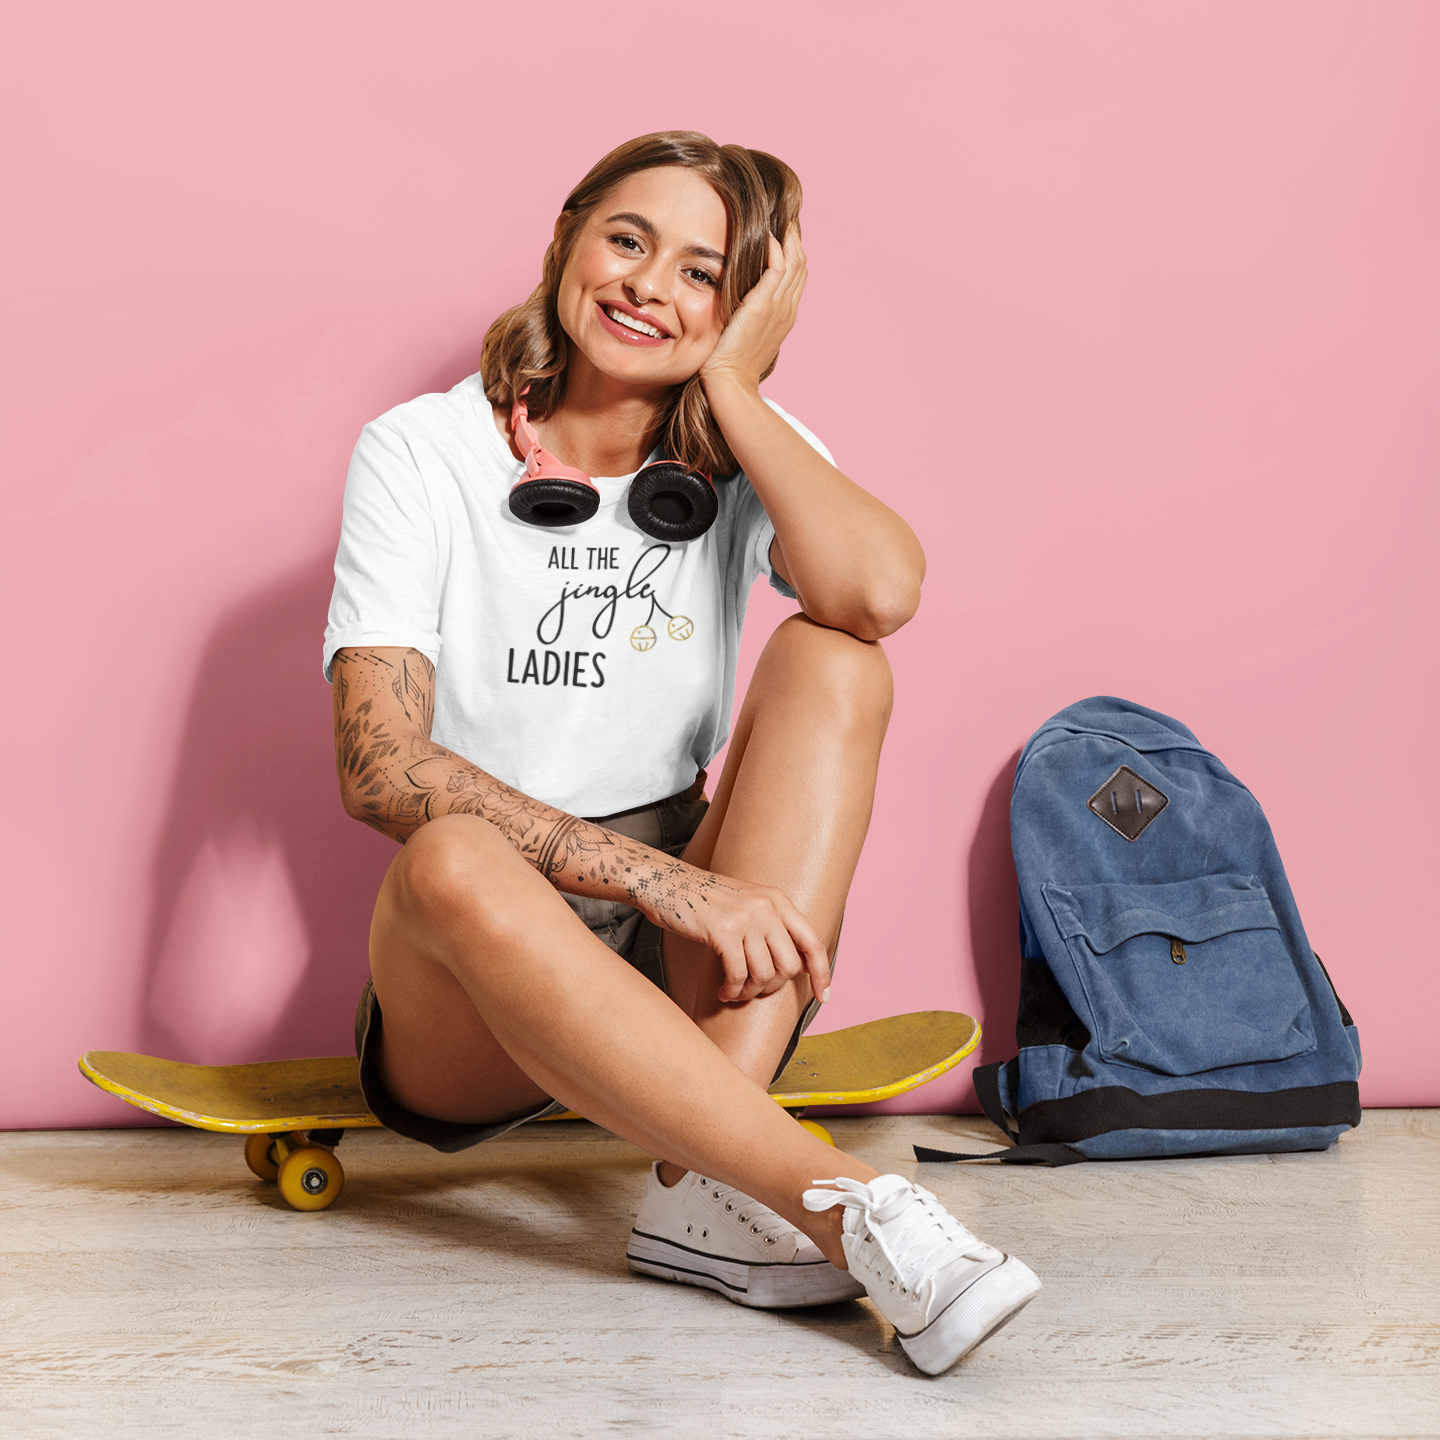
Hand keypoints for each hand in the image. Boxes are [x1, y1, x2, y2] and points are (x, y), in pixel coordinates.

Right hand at [636, 858, 830, 1004]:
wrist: (667, 884)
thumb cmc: (705, 900)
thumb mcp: (748, 904)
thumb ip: (773, 927)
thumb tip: (798, 965)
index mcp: (778, 900)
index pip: (813, 940)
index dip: (822, 972)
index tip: (823, 996)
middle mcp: (767, 907)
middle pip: (790, 966)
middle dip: (773, 987)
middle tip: (753, 989)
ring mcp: (746, 918)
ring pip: (764, 974)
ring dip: (749, 992)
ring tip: (735, 991)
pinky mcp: (723, 932)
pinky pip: (738, 976)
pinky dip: (732, 991)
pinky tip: (723, 991)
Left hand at [699, 226, 807, 391]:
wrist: (730, 382)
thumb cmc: (729, 363)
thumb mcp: (744, 332)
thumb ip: (747, 312)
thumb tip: (736, 298)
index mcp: (785, 314)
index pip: (797, 274)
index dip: (792, 250)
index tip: (780, 230)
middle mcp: (787, 308)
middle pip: (802, 263)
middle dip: (794, 237)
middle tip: (782, 214)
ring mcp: (779, 307)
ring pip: (796, 261)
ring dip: (788, 236)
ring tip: (778, 216)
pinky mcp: (764, 306)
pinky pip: (778, 268)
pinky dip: (776, 249)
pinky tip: (767, 235)